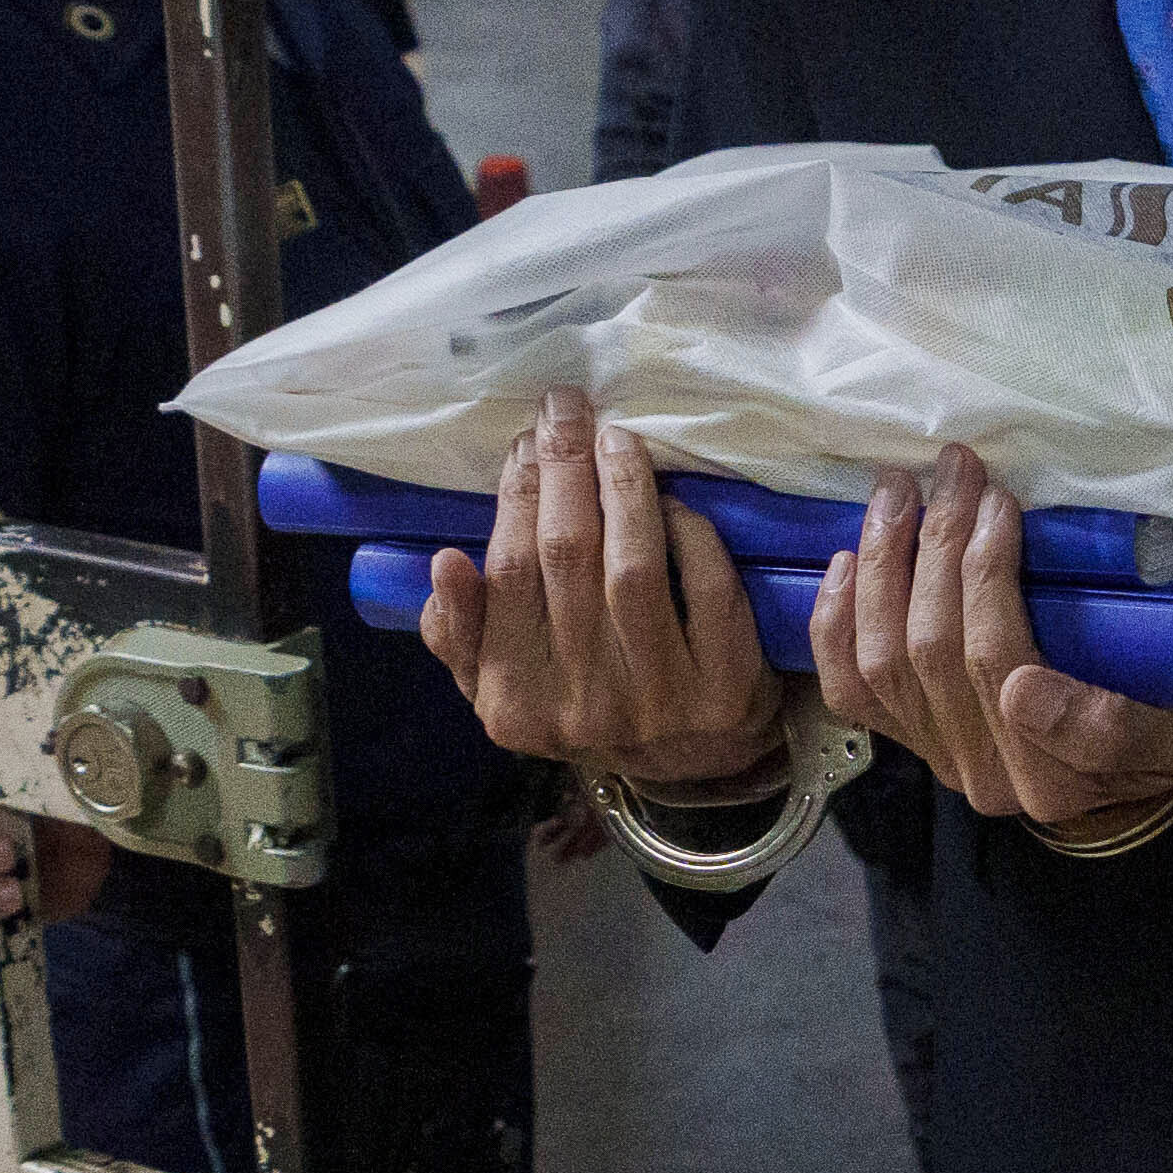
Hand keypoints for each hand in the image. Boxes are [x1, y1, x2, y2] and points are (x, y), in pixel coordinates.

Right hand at [412, 389, 782, 794]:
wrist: (692, 761)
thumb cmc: (587, 699)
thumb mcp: (508, 686)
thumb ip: (463, 636)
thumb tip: (447, 565)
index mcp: (516, 705)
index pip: (508, 575)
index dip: (516, 496)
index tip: (524, 444)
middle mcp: (584, 707)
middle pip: (566, 559)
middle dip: (563, 468)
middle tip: (566, 412)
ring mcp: (658, 701)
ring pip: (633, 567)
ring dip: (622, 486)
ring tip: (615, 438)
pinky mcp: (726, 688)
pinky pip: (706, 589)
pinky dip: (689, 533)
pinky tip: (674, 500)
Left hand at [825, 443, 1172, 836]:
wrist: (1145, 762)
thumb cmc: (1170, 720)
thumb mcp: (1169, 724)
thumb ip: (1105, 723)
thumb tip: (1019, 691)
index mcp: (1051, 776)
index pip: (1001, 667)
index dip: (987, 578)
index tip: (1001, 505)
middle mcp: (984, 777)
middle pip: (935, 652)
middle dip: (940, 547)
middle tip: (958, 471)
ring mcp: (938, 759)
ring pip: (884, 659)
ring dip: (885, 564)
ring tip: (901, 491)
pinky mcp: (908, 740)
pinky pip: (850, 688)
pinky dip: (837, 622)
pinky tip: (845, 561)